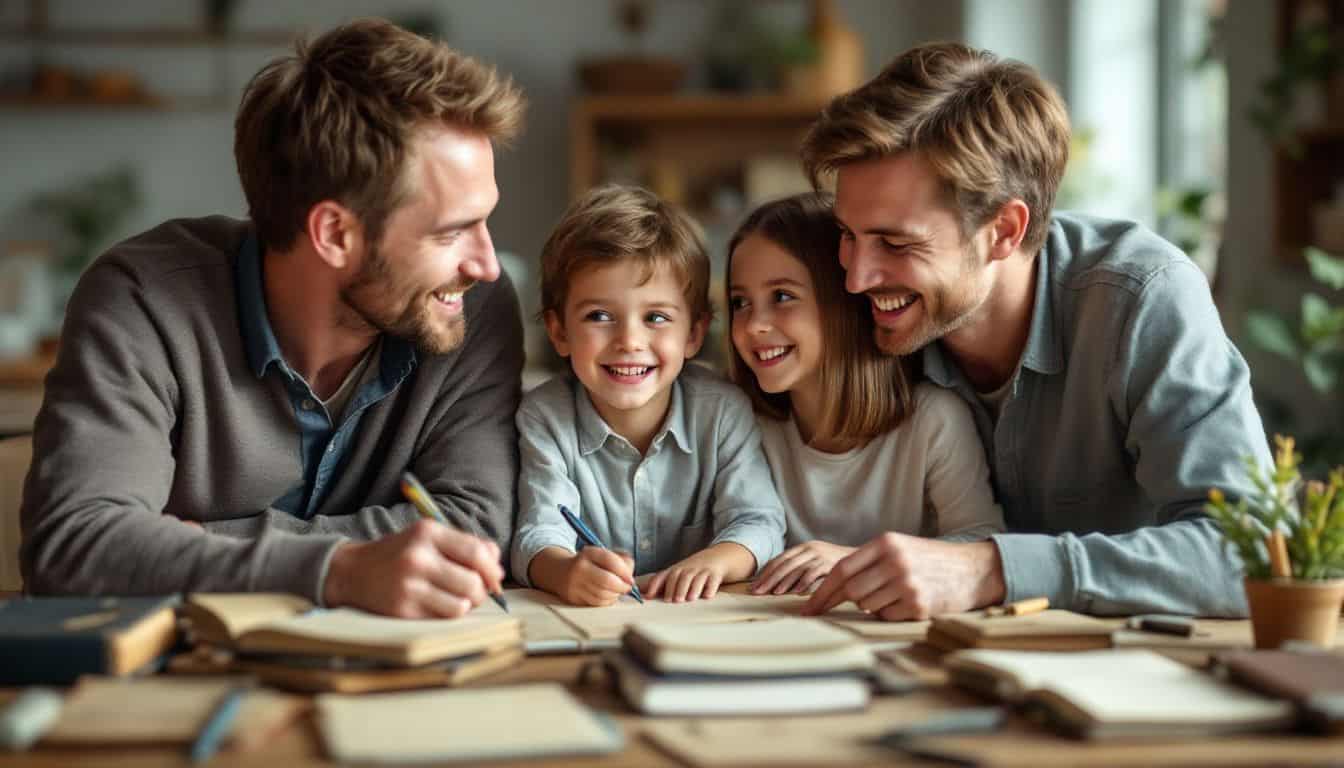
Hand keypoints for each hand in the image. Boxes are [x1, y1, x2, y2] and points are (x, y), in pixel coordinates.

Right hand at [323, 519, 502, 617]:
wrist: (351, 571)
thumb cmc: (400, 554)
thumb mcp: (428, 538)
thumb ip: (466, 545)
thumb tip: (497, 566)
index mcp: (427, 533)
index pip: (477, 553)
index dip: (492, 570)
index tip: (495, 579)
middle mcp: (418, 557)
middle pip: (473, 582)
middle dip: (482, 592)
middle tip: (475, 592)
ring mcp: (408, 585)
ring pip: (461, 605)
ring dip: (466, 605)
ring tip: (456, 599)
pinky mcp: (402, 609)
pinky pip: (442, 618)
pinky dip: (447, 614)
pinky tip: (438, 605)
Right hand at [557, 548, 636, 606]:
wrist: (562, 572)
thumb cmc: (591, 564)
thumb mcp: (604, 556)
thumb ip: (622, 561)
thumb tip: (630, 577)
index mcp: (589, 553)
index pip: (610, 560)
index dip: (625, 571)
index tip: (631, 579)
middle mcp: (580, 567)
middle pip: (607, 580)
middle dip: (622, 587)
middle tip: (627, 588)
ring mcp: (575, 583)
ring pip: (602, 594)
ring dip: (615, 595)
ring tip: (617, 591)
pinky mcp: (574, 597)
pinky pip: (596, 603)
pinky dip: (607, 601)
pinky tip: (608, 596)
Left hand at [645, 549, 733, 602]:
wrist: (717, 557)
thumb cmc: (692, 569)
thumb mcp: (677, 572)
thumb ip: (660, 583)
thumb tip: (641, 592)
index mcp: (676, 570)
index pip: (663, 576)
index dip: (656, 585)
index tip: (650, 596)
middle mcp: (688, 569)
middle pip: (681, 576)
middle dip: (677, 588)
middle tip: (674, 600)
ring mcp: (702, 571)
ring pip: (696, 578)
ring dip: (692, 588)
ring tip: (689, 599)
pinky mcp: (715, 574)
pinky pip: (713, 581)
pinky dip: (710, 588)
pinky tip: (707, 596)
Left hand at [751, 541, 854, 594]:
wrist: (866, 558)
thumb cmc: (838, 564)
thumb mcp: (816, 563)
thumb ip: (801, 570)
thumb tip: (779, 585)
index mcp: (804, 547)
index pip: (779, 560)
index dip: (765, 573)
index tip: (754, 586)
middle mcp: (810, 548)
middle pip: (784, 564)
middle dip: (769, 579)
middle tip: (757, 592)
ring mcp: (820, 554)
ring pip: (797, 568)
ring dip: (784, 582)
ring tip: (773, 594)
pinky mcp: (831, 562)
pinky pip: (814, 573)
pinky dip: (803, 583)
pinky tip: (795, 593)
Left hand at [802, 533, 1004, 620]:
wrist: (973, 570)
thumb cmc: (930, 560)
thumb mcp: (900, 548)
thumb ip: (869, 562)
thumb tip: (834, 588)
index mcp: (886, 543)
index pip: (842, 569)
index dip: (822, 590)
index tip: (808, 607)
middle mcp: (895, 562)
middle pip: (851, 591)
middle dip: (837, 603)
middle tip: (824, 612)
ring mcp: (907, 584)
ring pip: (868, 606)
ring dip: (872, 606)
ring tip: (891, 596)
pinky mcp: (919, 605)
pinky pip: (888, 617)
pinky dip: (890, 614)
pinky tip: (906, 603)